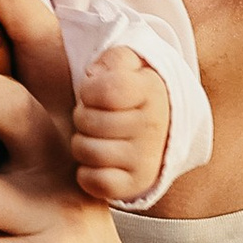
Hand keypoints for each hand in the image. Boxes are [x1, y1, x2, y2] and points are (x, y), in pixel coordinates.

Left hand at [71, 45, 167, 208]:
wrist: (161, 129)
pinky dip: (87, 174)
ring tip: (94, 137)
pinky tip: (96, 161)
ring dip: (81, 143)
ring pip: (87, 151)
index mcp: (151, 90)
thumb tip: (94, 74)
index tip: (94, 92)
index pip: (104, 90)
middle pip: (87, 121)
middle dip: (81, 116)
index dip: (88, 90)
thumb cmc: (130, 92)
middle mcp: (153, 126)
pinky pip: (95, 182)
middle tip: (93, 116)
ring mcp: (146, 159)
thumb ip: (110, 58)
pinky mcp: (136, 185)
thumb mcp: (126, 64)